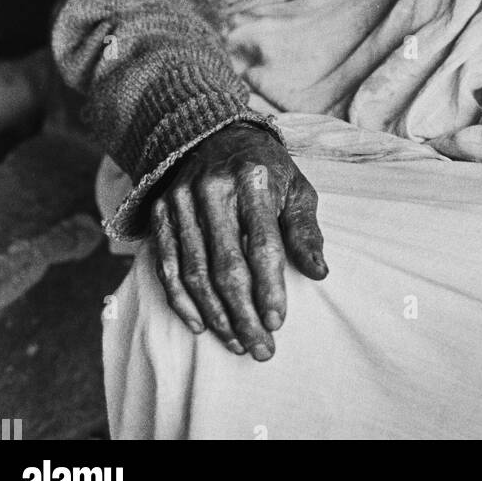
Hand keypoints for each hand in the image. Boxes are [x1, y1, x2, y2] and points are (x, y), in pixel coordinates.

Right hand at [150, 122, 326, 359]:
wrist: (215, 131)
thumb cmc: (266, 168)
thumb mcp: (296, 187)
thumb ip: (305, 230)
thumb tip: (319, 273)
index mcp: (254, 181)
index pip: (262, 246)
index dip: (269, 289)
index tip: (278, 323)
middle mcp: (214, 190)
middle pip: (226, 267)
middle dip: (244, 315)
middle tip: (260, 348)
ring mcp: (183, 201)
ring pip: (195, 272)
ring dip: (216, 315)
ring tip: (237, 342)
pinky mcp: (162, 212)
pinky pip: (168, 266)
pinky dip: (182, 300)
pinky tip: (201, 324)